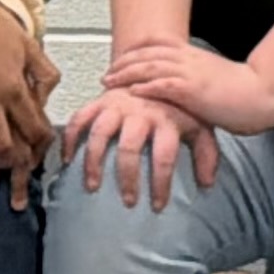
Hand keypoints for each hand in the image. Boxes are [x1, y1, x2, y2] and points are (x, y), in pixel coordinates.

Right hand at [62, 87, 219, 209]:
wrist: (157, 66)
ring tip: (92, 186)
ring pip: (100, 133)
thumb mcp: (199, 123)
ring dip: (93, 161)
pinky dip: (69, 138)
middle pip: (129, 148)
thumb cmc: (177, 104)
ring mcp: (116, 105)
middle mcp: (139, 112)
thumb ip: (206, 152)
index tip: (157, 206)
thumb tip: (207, 184)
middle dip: (127, 178)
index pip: (164, 156)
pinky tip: (67, 159)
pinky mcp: (99, 101)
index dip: (160, 183)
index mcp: (166, 119)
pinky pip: (79, 119)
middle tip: (128, 201)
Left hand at [104, 37, 273, 135]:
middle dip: (124, 61)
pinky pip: (163, 85)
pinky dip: (145, 87)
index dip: (136, 49)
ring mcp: (190, 73)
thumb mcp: (215, 77)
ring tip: (110, 81)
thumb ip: (197, 77)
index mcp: (194, 54)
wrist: (263, 93)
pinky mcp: (193, 90)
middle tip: (107, 71)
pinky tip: (131, 92)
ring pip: (149, 67)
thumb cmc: (244, 90)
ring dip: (126, 73)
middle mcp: (188, 59)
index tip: (121, 55)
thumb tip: (186, 85)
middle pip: (147, 53)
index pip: (158, 44)